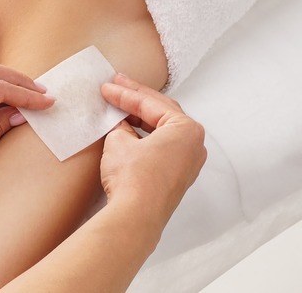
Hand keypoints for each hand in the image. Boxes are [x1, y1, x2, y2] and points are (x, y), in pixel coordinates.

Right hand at [100, 74, 206, 223]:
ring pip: (163, 130)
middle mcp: (194, 145)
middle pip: (162, 112)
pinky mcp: (176, 177)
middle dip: (136, 99)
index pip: (151, 103)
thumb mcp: (119, 141)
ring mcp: (187, 163)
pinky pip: (162, 147)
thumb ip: (121, 126)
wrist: (135, 216)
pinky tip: (128, 132)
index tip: (107, 87)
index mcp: (187, 130)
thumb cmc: (134, 179)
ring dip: (140, 118)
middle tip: (116, 86)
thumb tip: (121, 125)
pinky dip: (145, 136)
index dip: (124, 93)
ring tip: (119, 106)